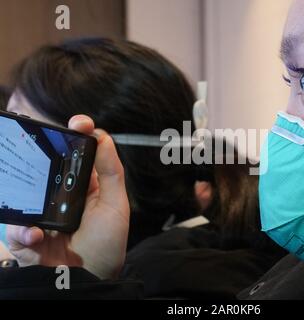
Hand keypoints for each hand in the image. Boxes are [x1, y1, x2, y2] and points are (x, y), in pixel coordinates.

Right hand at [7, 115, 129, 278]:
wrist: (90, 278)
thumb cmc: (107, 242)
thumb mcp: (116, 205)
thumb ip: (111, 172)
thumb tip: (103, 137)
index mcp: (84, 184)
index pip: (78, 152)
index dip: (78, 133)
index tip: (79, 123)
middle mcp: (61, 193)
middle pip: (48, 164)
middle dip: (44, 152)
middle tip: (44, 139)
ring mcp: (42, 212)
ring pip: (25, 191)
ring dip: (28, 192)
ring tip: (41, 200)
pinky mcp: (27, 234)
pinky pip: (15, 227)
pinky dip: (23, 230)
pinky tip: (37, 235)